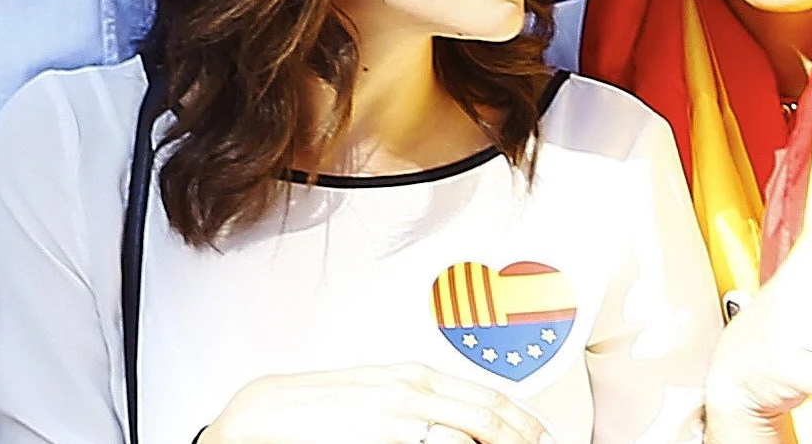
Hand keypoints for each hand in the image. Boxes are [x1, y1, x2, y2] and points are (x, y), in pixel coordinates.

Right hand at [197, 363, 547, 443]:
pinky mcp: (389, 436)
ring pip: (476, 431)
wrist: (269, 411)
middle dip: (526, 436)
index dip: (525, 421)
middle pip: (493, 416)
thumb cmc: (318, 406)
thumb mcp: (374, 392)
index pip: (489, 396)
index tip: (543, 436)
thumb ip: (415, 400)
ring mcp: (402, 415)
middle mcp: (414, 390)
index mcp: (413, 375)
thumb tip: (455, 422)